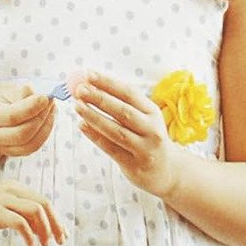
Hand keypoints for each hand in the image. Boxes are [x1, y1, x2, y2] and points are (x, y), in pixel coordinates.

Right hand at [0, 83, 55, 157]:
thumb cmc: (2, 98)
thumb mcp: (8, 89)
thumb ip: (23, 93)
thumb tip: (42, 101)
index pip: (12, 116)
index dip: (31, 108)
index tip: (44, 98)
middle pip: (22, 134)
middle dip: (40, 118)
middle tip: (49, 103)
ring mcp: (2, 147)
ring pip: (30, 144)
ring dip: (46, 127)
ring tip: (50, 110)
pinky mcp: (13, 152)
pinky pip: (33, 147)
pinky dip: (44, 134)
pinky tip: (47, 120)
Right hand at [0, 181, 64, 245]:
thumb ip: (16, 210)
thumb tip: (36, 226)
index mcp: (14, 187)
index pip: (42, 200)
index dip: (54, 217)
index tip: (60, 232)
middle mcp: (11, 190)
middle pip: (44, 204)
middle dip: (55, 223)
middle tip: (60, 240)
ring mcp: (3, 200)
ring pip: (36, 211)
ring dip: (44, 229)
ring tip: (44, 244)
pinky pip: (20, 222)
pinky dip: (29, 234)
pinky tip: (30, 244)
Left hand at [74, 71, 185, 199]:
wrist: (168, 170)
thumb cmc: (149, 138)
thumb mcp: (145, 118)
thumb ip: (124, 104)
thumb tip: (91, 86)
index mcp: (153, 112)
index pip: (129, 93)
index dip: (108, 83)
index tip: (89, 75)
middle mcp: (152, 130)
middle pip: (123, 111)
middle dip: (99, 98)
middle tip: (80, 90)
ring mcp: (144, 149)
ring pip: (116, 131)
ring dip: (94, 117)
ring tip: (78, 106)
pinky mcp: (134, 165)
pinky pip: (111, 148)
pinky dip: (95, 136)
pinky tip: (82, 125)